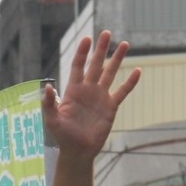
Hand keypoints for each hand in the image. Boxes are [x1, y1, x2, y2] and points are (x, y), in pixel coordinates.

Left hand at [42, 30, 140, 161]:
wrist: (78, 152)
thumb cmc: (62, 137)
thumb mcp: (52, 121)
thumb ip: (49, 104)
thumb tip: (48, 86)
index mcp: (72, 91)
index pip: (78, 66)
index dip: (82, 53)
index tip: (87, 39)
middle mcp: (87, 90)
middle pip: (95, 65)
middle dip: (101, 50)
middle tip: (107, 33)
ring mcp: (100, 97)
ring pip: (110, 74)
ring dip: (117, 60)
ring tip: (125, 44)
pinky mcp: (111, 107)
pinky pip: (122, 92)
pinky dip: (130, 82)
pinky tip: (137, 70)